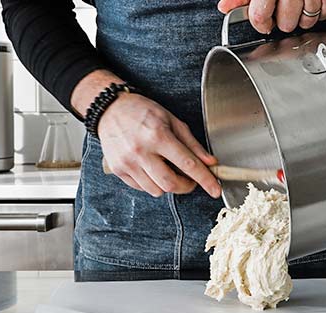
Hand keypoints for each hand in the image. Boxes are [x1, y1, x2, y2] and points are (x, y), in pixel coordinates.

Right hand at [98, 93, 221, 197]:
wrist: (110, 109)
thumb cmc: (142, 111)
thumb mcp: (172, 120)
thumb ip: (192, 144)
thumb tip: (210, 162)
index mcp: (158, 136)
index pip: (188, 164)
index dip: (204, 180)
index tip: (215, 189)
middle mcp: (141, 151)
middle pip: (171, 184)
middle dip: (187, 186)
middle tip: (191, 180)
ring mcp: (128, 162)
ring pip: (156, 190)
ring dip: (169, 186)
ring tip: (169, 170)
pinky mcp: (118, 170)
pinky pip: (142, 188)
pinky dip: (153, 184)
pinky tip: (154, 170)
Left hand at [217, 0, 325, 33]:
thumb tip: (226, 6)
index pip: (260, 15)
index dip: (260, 23)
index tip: (263, 22)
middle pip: (286, 22)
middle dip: (283, 22)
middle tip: (282, 12)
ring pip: (308, 19)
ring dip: (303, 18)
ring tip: (299, 7)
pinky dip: (321, 11)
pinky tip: (314, 1)